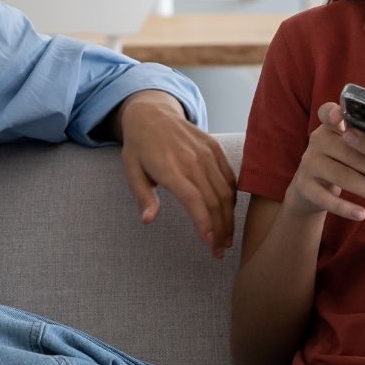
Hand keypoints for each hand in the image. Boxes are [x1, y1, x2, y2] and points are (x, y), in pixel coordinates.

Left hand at [116, 90, 236, 258]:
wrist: (152, 113)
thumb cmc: (140, 147)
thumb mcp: (131, 170)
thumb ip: (143, 196)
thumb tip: (148, 220)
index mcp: (169, 167)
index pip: (194, 201)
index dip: (205, 224)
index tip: (210, 245)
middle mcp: (192, 160)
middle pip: (214, 201)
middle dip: (220, 230)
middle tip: (219, 251)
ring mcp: (206, 152)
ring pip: (226, 192)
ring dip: (229, 219)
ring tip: (227, 239)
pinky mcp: (214, 148)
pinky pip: (230, 177)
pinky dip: (233, 198)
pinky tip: (229, 215)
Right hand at [282, 103, 364, 221]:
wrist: (310, 189)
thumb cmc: (345, 164)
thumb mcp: (351, 148)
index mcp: (330, 126)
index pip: (328, 112)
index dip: (335, 113)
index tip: (342, 117)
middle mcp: (317, 141)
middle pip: (350, 152)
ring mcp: (308, 163)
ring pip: (342, 176)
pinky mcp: (304, 186)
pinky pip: (326, 198)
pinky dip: (345, 207)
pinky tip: (363, 214)